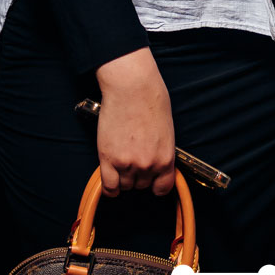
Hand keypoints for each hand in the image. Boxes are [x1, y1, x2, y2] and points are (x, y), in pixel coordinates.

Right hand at [95, 48, 175, 195]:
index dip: (156, 185)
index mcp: (166, 158)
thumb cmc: (151, 100)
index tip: (152, 182)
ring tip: (122, 160)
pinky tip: (111, 182)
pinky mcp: (108, 158)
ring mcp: (127, 163)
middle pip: (141, 185)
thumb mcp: (166, 130)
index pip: (163, 187)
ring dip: (123, 177)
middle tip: (133, 159)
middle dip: (138, 175)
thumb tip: (154, 161)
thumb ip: (161, 151)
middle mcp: (148, 165)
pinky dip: (110, 187)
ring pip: (125, 185)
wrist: (132, 86)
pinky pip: (109, 186)